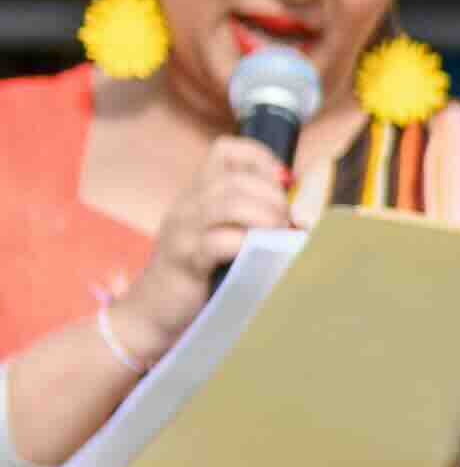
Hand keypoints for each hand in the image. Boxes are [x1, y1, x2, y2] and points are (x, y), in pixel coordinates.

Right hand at [115, 122, 310, 352]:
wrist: (151, 316)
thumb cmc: (198, 279)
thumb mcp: (221, 239)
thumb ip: (250, 221)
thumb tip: (301, 215)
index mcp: (198, 195)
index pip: (227, 150)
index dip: (262, 159)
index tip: (284, 186)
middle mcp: (188, 206)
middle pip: (238, 178)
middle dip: (274, 198)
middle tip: (287, 226)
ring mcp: (183, 231)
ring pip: (230, 202)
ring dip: (266, 218)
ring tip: (278, 239)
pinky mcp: (186, 261)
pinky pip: (220, 242)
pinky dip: (249, 246)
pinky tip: (261, 259)